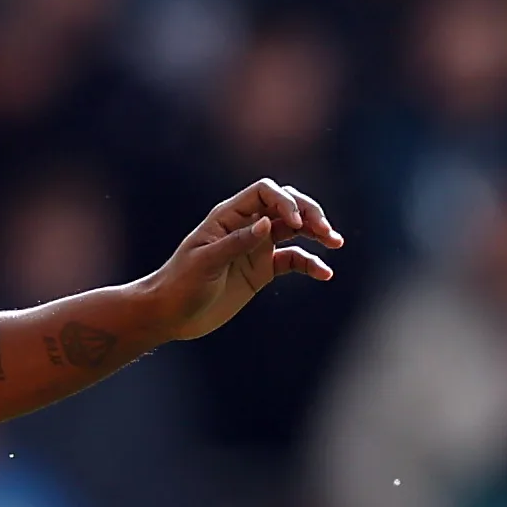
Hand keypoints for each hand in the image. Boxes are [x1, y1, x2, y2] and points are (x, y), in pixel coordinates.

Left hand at [139, 178, 342, 342]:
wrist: (171, 313)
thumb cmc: (181, 283)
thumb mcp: (206, 262)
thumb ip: (237, 242)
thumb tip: (267, 224)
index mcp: (229, 216)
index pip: (264, 192)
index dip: (284, 201)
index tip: (295, 224)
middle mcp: (246, 226)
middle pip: (285, 205)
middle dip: (308, 213)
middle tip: (325, 231)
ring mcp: (256, 247)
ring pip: (294, 230)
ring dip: (316, 233)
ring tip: (335, 243)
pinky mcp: (262, 270)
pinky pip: (293, 260)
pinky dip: (310, 264)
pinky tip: (325, 273)